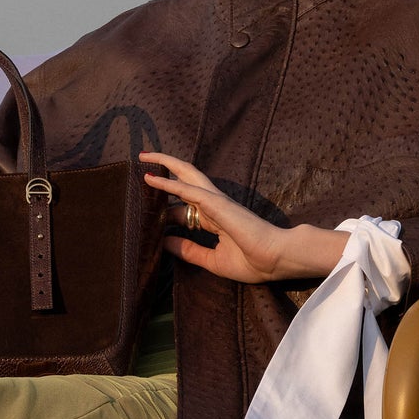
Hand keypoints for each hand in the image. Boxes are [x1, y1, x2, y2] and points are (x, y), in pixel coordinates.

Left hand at [138, 151, 345, 286]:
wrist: (275, 259)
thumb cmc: (252, 261)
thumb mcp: (212, 260)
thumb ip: (189, 251)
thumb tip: (164, 244)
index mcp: (214, 219)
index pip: (184, 209)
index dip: (164, 211)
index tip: (144, 214)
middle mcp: (213, 205)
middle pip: (185, 180)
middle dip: (164, 171)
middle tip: (142, 163)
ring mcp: (215, 202)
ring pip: (186, 175)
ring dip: (164, 165)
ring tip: (143, 157)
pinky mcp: (216, 204)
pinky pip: (188, 190)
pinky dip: (169, 184)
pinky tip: (150, 179)